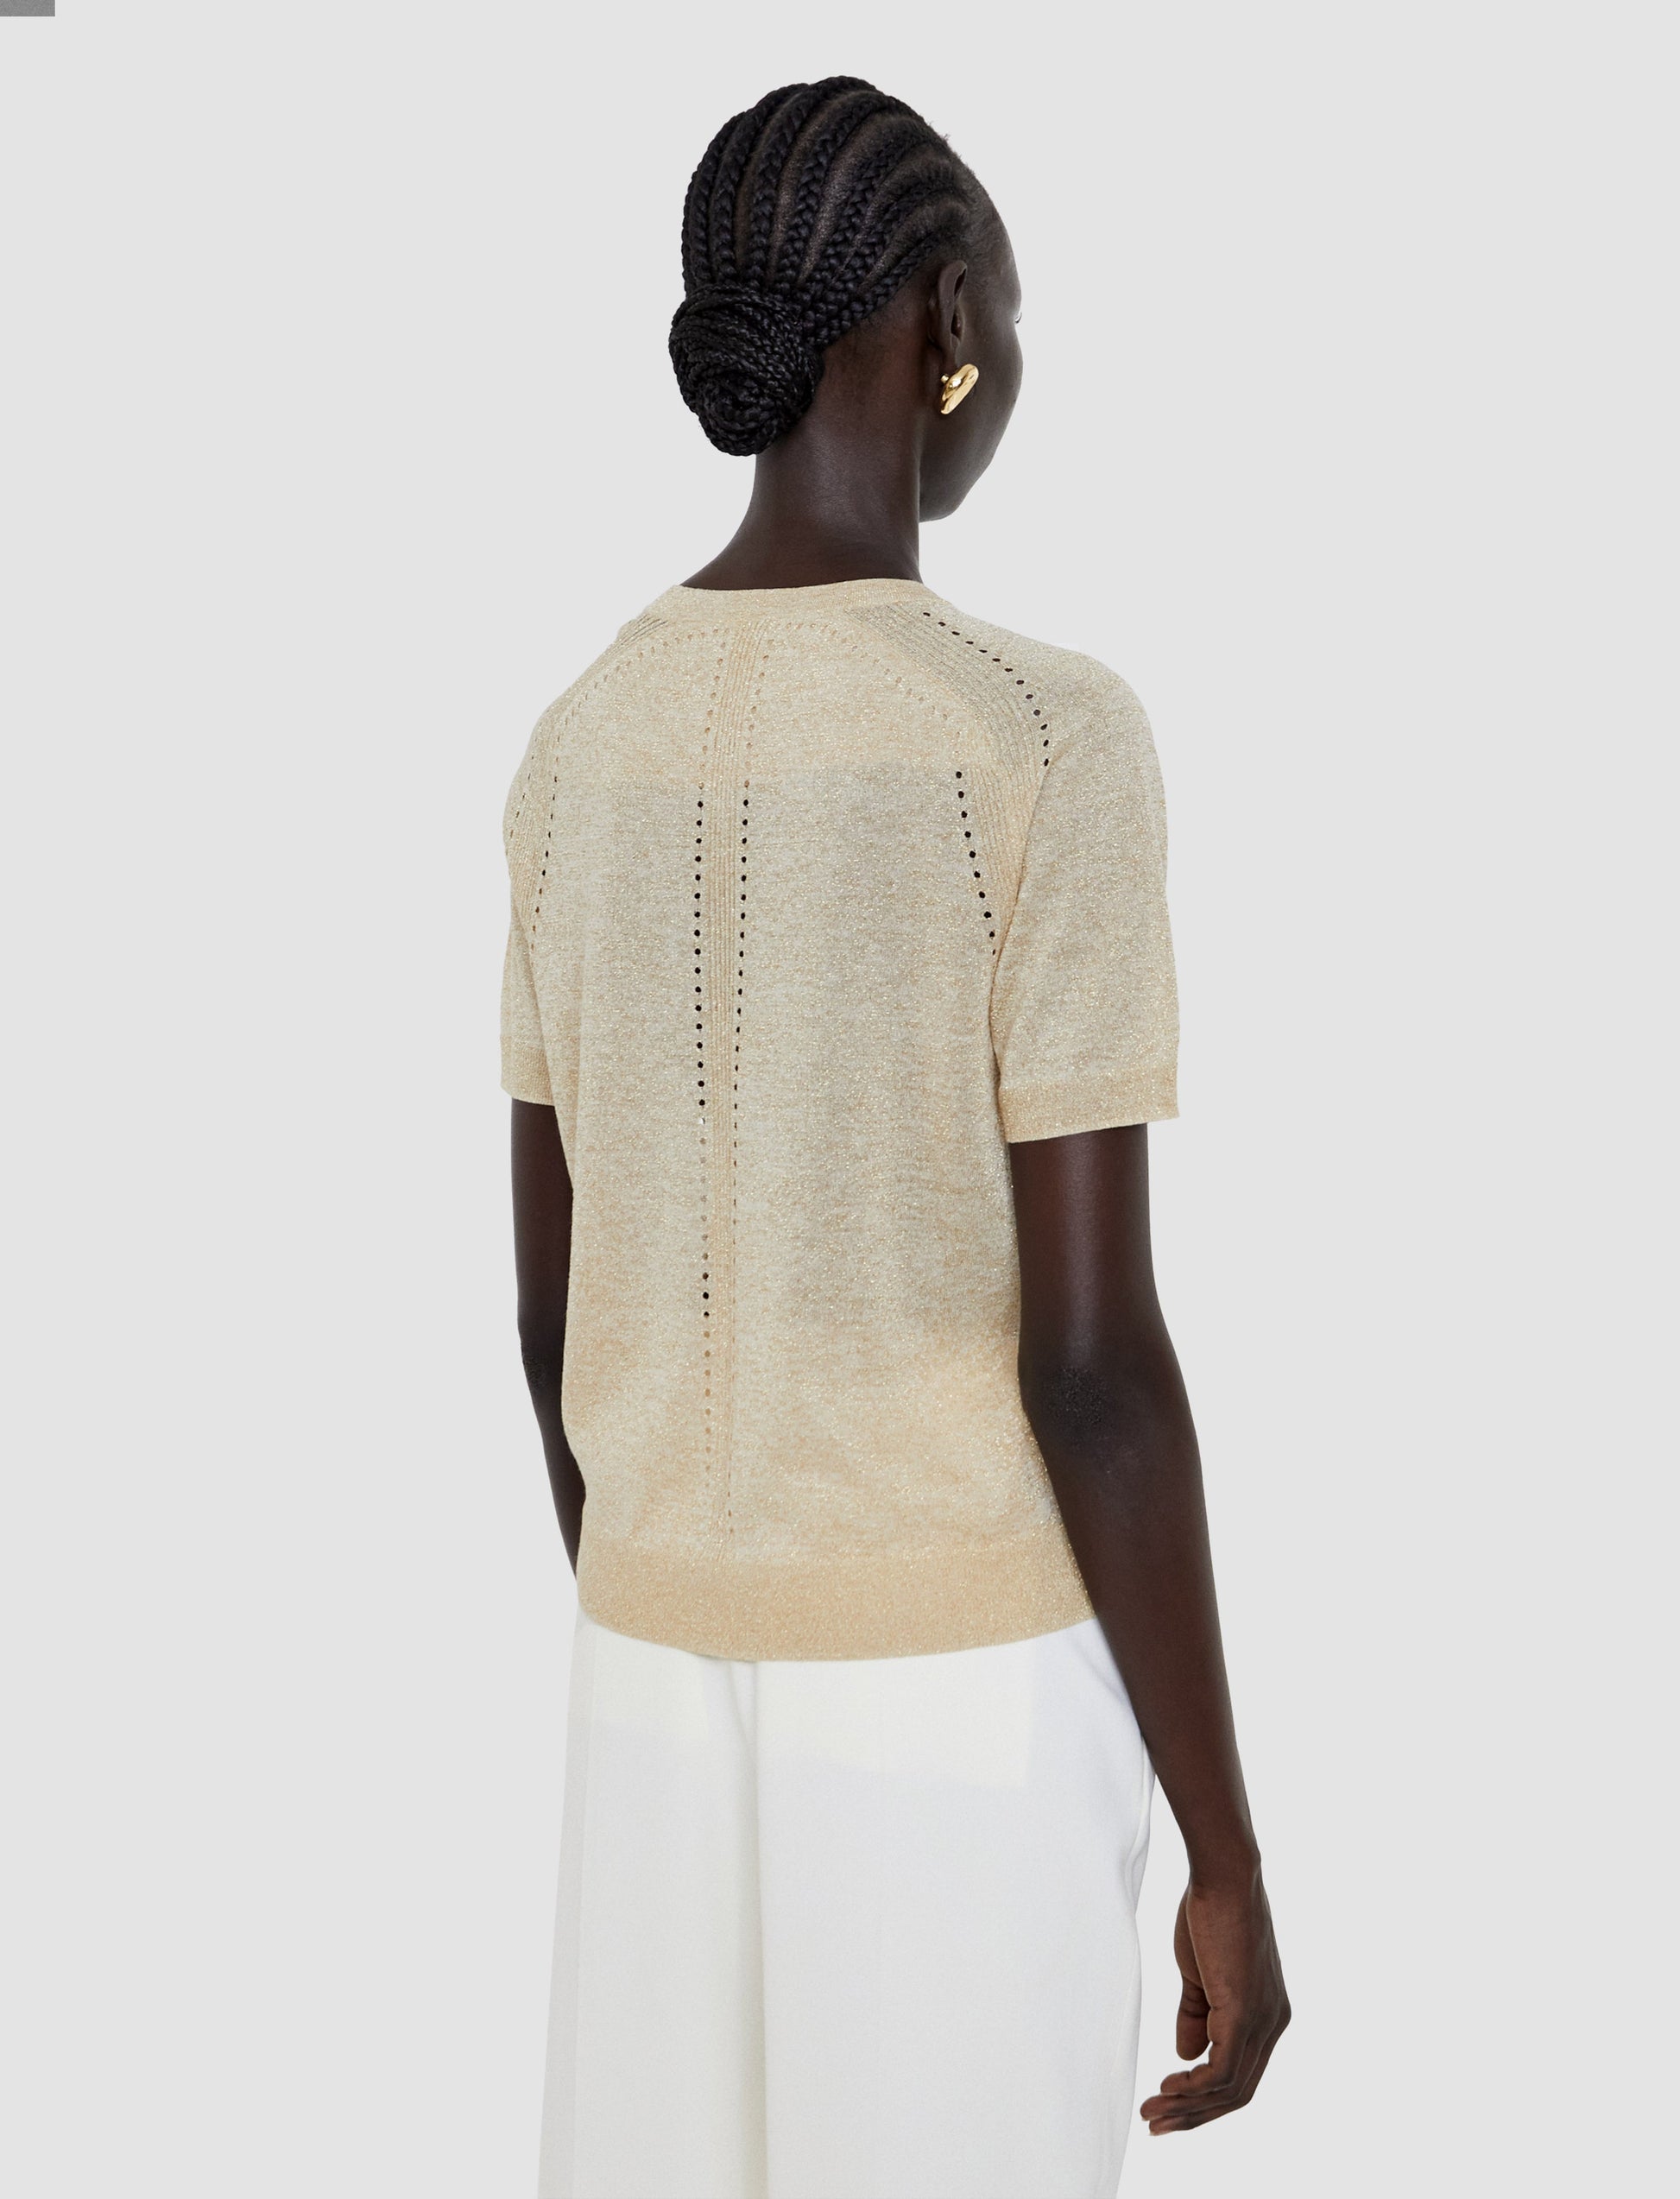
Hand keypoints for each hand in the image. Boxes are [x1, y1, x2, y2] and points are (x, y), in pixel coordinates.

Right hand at [1139, 1873, 1289, 2135]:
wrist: (1223, 1876)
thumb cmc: (1210, 1913)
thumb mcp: (1200, 1975)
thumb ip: (1196, 2015)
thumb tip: (1187, 2056)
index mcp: (1266, 2015)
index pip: (1239, 2074)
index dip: (1203, 2097)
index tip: (1166, 2103)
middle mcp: (1273, 2024)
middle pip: (1238, 2092)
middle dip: (1194, 2114)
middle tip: (1155, 2123)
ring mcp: (1263, 2021)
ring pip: (1230, 2089)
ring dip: (1188, 2106)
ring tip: (1152, 2111)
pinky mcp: (1246, 2014)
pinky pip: (1222, 2070)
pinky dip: (1195, 2087)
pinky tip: (1168, 2086)